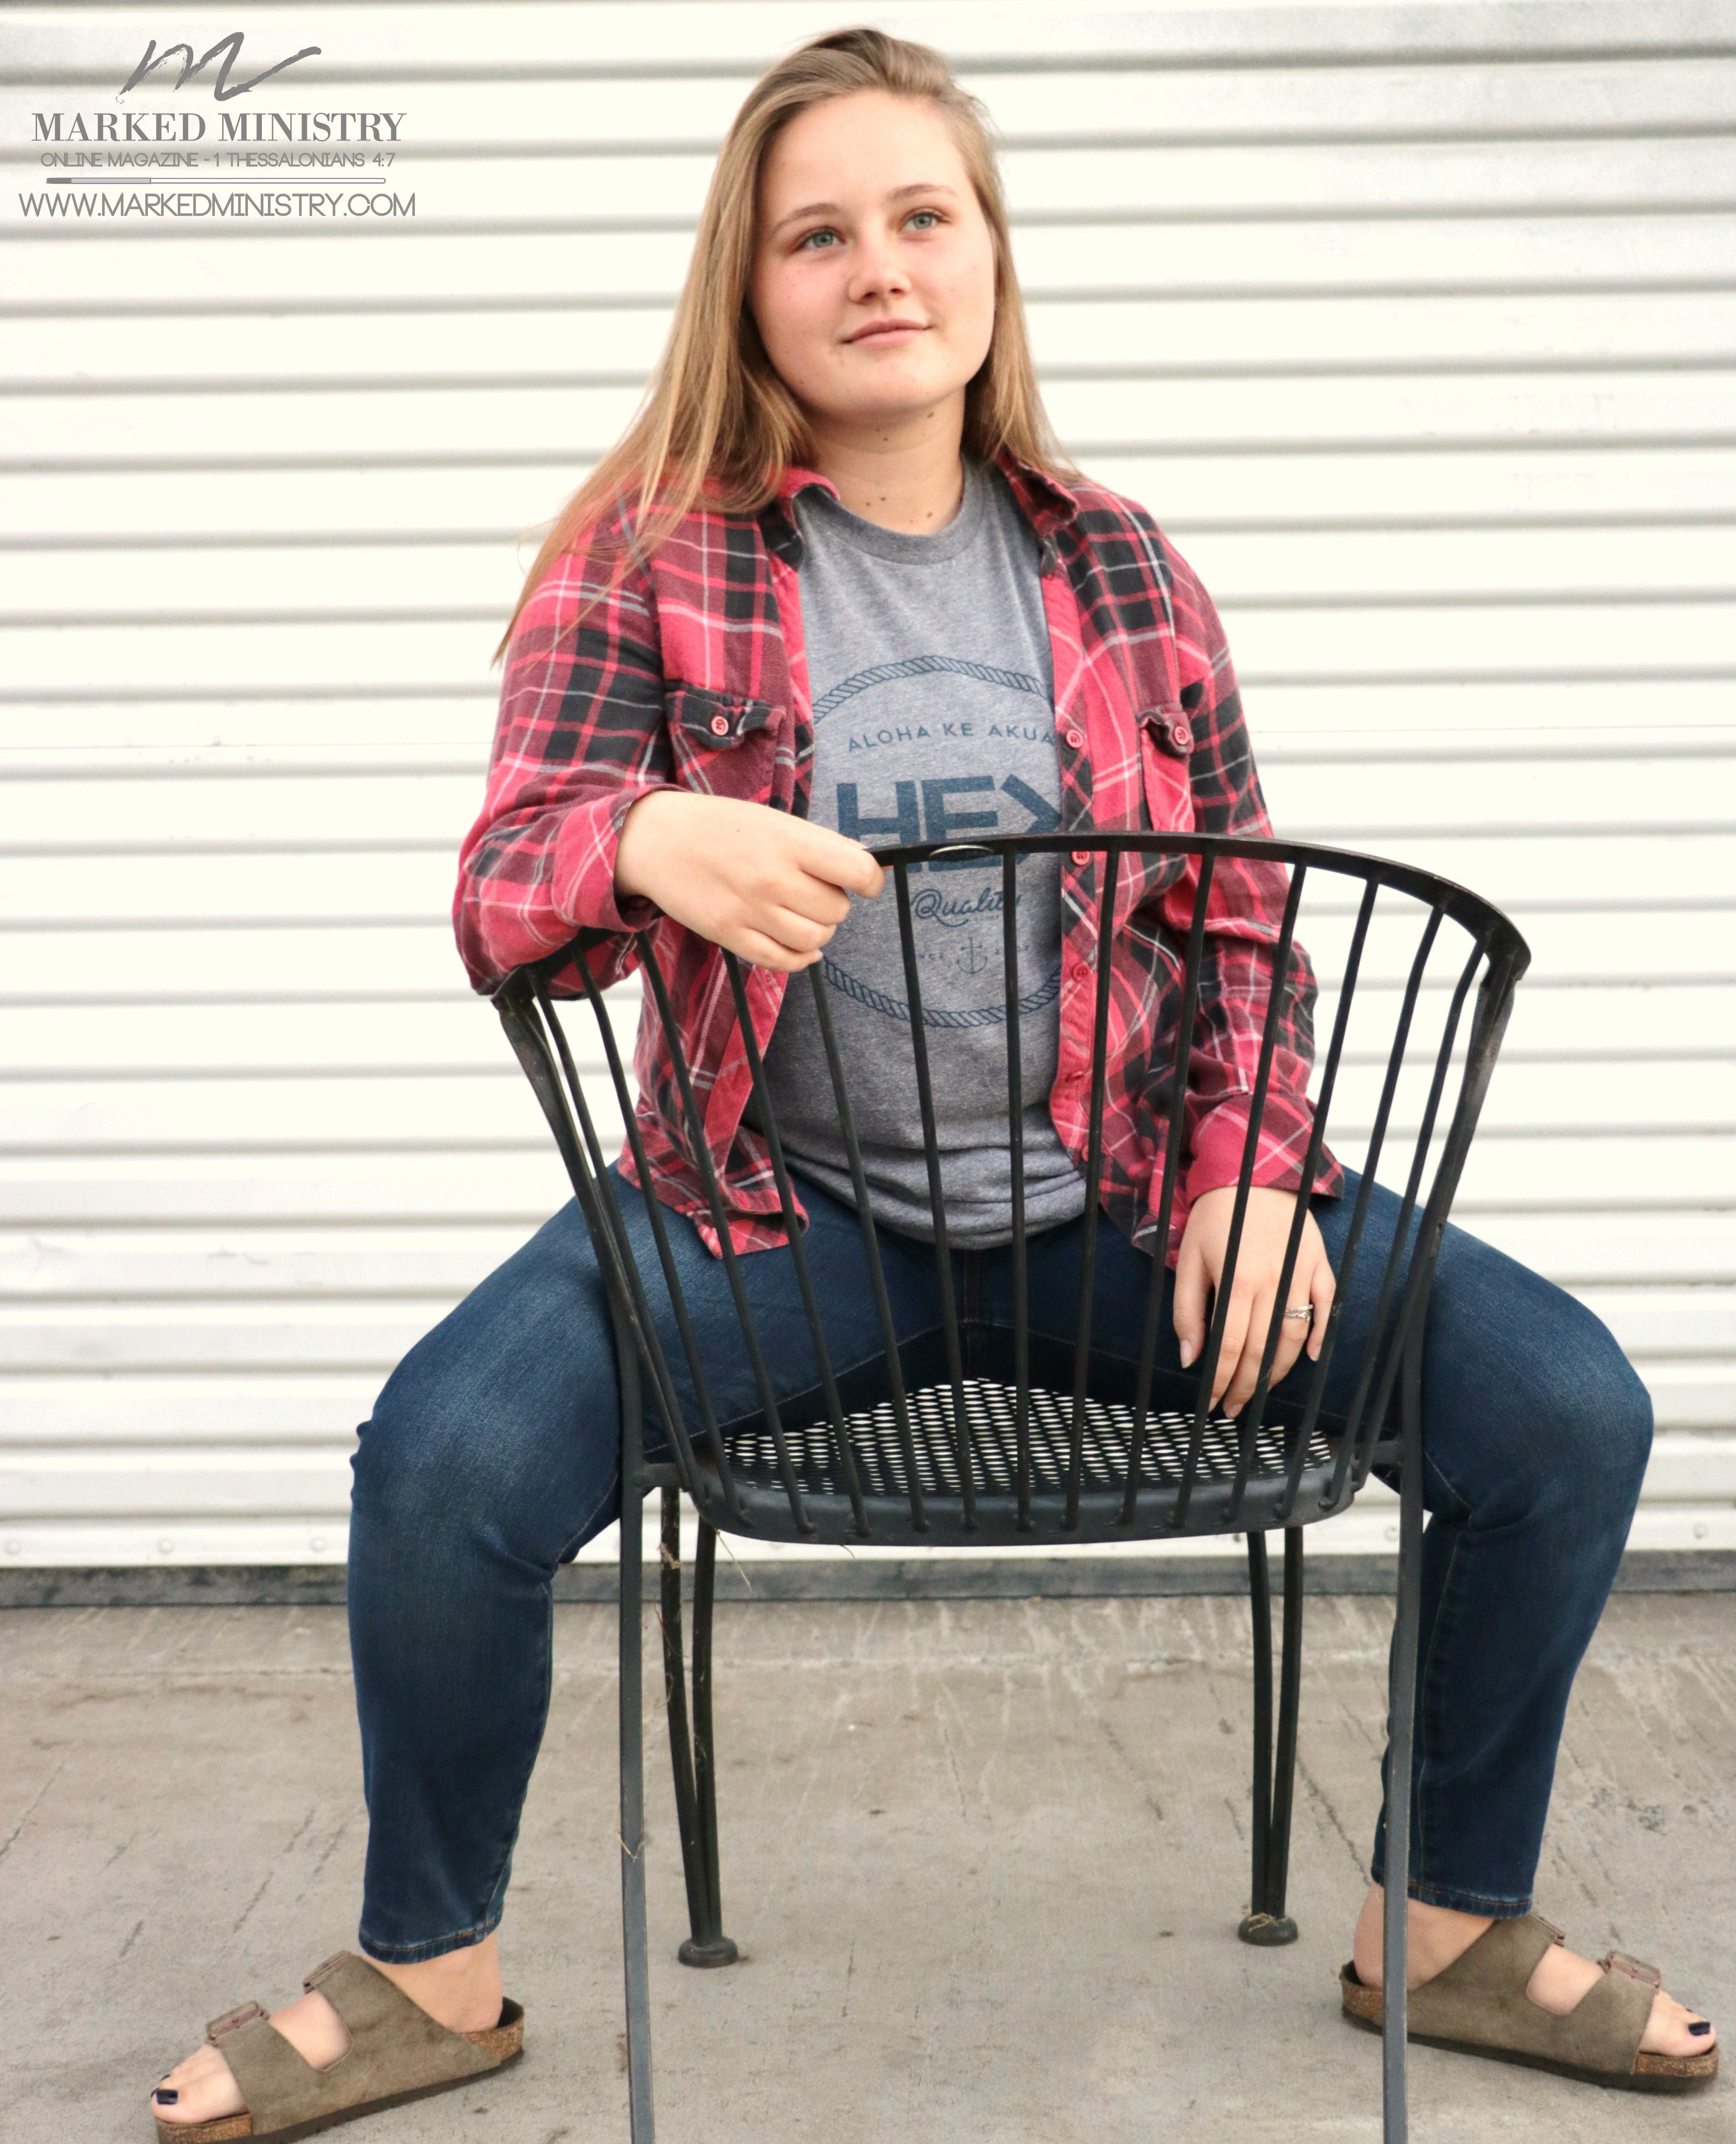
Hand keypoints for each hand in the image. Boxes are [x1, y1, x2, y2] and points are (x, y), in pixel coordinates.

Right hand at [613, 790, 882, 972]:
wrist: (658, 839)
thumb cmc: (721, 826)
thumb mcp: (774, 821)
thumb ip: (819, 846)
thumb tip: (867, 868)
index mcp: (789, 842)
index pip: (857, 870)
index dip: (870, 881)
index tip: (864, 883)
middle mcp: (772, 878)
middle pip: (837, 911)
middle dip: (834, 904)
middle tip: (813, 892)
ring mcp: (750, 910)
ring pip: (815, 940)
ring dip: (817, 932)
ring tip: (800, 915)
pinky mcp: (730, 935)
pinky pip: (784, 962)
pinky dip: (800, 958)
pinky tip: (797, 945)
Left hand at [1173, 1185, 1334, 1413]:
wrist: (1250, 1170)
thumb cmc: (1214, 1215)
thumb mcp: (1189, 1259)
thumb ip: (1188, 1310)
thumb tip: (1191, 1358)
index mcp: (1236, 1280)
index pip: (1230, 1345)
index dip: (1222, 1379)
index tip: (1214, 1402)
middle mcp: (1273, 1280)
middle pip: (1262, 1347)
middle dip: (1247, 1384)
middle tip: (1235, 1407)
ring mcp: (1300, 1271)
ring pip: (1295, 1334)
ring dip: (1280, 1369)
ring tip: (1261, 1390)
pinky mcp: (1318, 1261)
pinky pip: (1326, 1303)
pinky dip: (1320, 1333)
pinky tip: (1311, 1357)